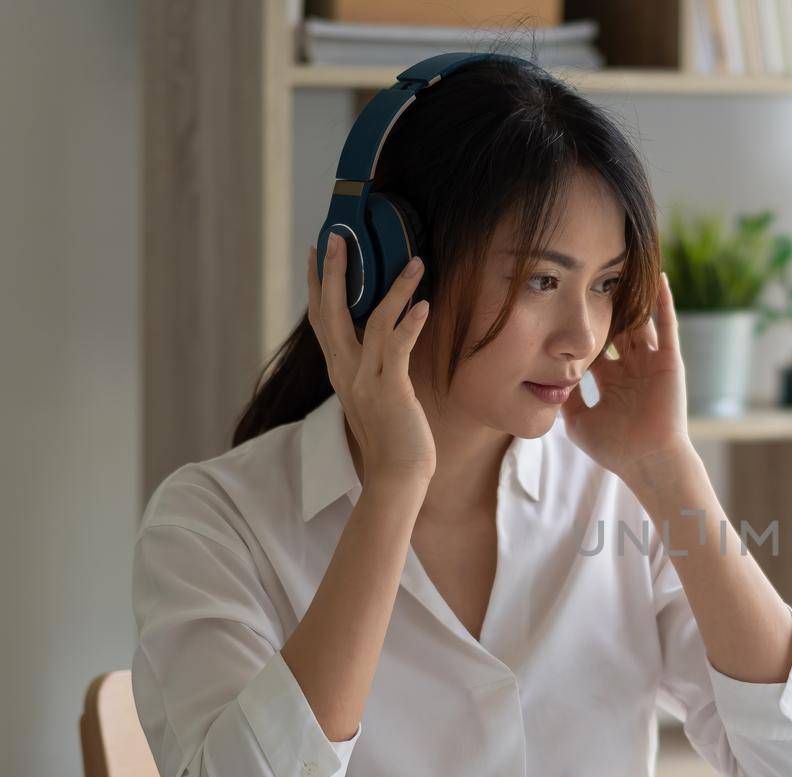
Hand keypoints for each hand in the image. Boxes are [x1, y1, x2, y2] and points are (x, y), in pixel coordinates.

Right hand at [307, 234, 435, 487]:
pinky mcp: (390, 389)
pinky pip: (397, 347)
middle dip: (336, 271)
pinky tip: (424, 304)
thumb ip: (374, 368)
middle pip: (333, 311)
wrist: (396, 476)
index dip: (319, 284)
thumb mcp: (376, 396)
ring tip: (415, 261)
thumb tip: (386, 343)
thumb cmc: (394, 439)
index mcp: (340, 371)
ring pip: (373, 321)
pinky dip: (410, 323)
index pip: (322, 319)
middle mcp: (346, 371)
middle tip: (339, 235)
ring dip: (394, 287)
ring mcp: (365, 380)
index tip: (318, 252)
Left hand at [560, 272, 695, 487]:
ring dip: (632, 298)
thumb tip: (543, 378)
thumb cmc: (615, 448)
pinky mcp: (669, 361)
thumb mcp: (578, 422)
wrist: (647, 460)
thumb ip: (564, 398)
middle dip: (605, 306)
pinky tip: (659, 276)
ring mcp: (651, 363)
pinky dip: (664, 302)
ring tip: (622, 266)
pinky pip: (667, 326)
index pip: (594, 346)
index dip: (581, 328)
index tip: (562, 304)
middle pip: (616, 328)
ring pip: (640, 322)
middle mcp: (632, 368)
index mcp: (612, 381)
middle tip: (589, 275)